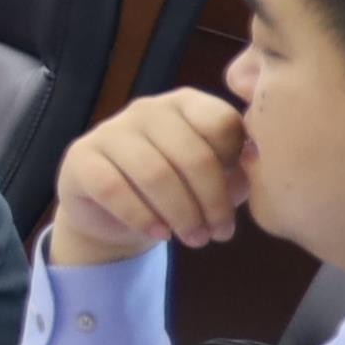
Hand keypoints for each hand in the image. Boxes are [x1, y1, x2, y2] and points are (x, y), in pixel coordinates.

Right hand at [48, 86, 252, 270]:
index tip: (238, 201)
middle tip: (218, 235)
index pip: (221, 124)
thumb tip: (263, 165)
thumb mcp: (214, 178)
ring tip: (194, 240)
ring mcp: (110, 130)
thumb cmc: (175, 190)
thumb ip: (240, 168)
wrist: (112, 212)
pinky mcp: (81, 157)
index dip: (235, 168)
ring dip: (182, 215)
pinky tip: (159, 233)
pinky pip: (115, 189)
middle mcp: (147, 109)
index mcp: (186, 104)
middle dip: (211, 202)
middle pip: (192, 154)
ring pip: (155, 173)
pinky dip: (142, 217)